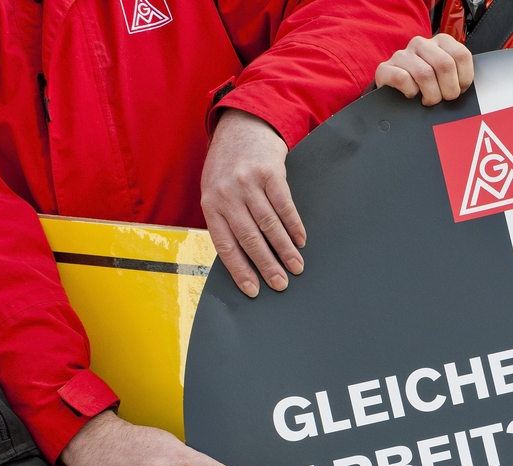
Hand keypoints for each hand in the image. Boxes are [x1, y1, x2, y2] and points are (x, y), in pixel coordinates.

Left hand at [201, 109, 303, 297]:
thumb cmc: (228, 166)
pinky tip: (301, 240)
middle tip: (281, 284)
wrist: (242, 127)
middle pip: (250, 238)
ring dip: (285, 249)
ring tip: (297, 267)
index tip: (253, 290)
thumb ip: (225, 220)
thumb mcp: (216, 191)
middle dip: (267, 265)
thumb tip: (243, 259)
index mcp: (210, 204)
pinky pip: (284, 205)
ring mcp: (248, 182)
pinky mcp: (269, 172)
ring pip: (269, 225)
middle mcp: (227, 194)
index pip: (225, 245)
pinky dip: (294, 225)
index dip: (240, 270)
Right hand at [375, 35, 473, 105]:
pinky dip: (411, 92)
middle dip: (448, 90)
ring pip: (425, 73)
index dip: (463, 79)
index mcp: (441, 42)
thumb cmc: (426, 86)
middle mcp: (421, 43)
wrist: (396, 91)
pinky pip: (402, 79)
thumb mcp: (446, 77)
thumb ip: (458, 76)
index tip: (459, 89)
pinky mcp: (385, 68)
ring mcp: (402, 54)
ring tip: (428, 99)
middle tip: (443, 98)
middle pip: (444, 64)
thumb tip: (464, 89)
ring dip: (431, 94)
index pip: (461, 55)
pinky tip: (412, 95)